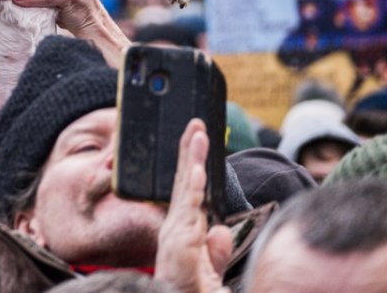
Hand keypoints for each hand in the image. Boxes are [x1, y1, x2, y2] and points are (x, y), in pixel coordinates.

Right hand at [154, 119, 232, 292]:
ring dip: (192, 158)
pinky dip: (193, 186)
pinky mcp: (181, 242)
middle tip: (196, 123)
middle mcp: (176, 228)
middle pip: (184, 182)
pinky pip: (189, 208)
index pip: (188, 191)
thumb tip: (219, 229)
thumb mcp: (210, 272)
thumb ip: (215, 251)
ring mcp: (176, 234)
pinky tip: (199, 168)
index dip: (192, 164)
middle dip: (189, 150)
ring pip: (187, 188)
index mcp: (183, 232)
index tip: (197, 141)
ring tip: (198, 133)